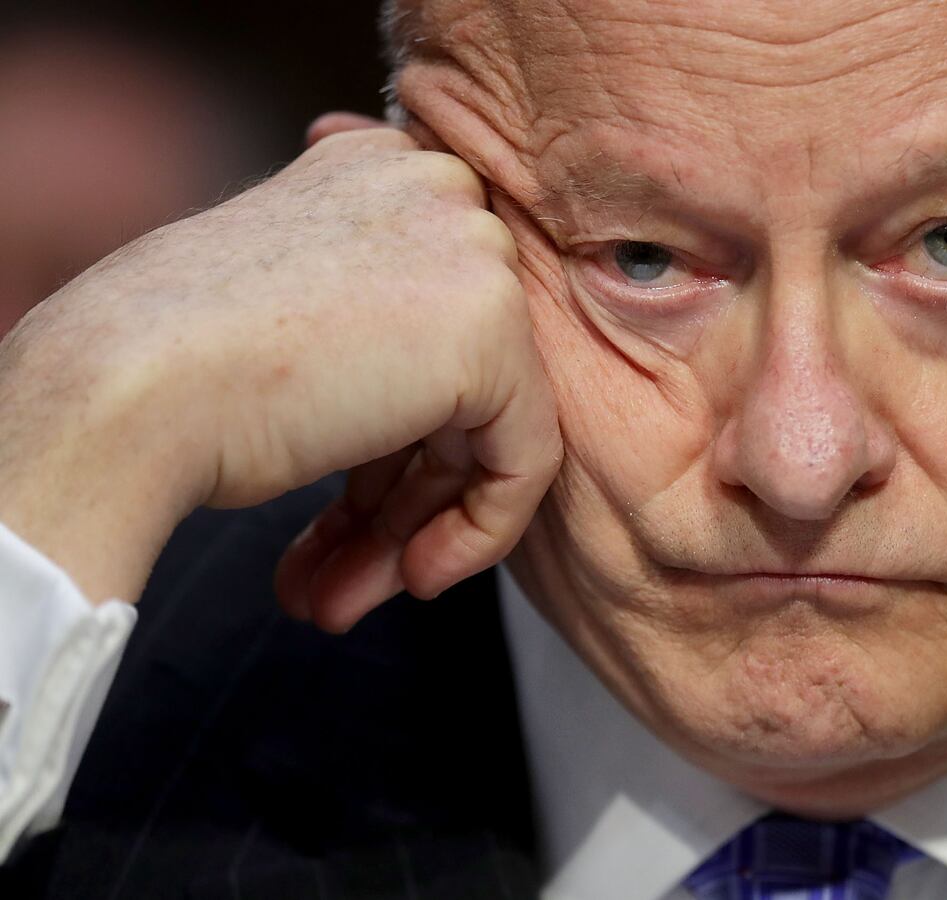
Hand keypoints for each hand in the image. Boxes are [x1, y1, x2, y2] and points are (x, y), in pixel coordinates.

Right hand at [0, 114, 560, 630]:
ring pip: (487, 426)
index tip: (344, 504)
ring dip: (409, 528)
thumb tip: (419, 397)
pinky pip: (524, 459)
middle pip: (461, 376)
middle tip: (343, 572)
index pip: (431, 319)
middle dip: (398, 493)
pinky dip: (475, 533)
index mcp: (382, 167)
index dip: (392, 431)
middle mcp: (441, 192)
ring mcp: (476, 255)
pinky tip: (405, 579)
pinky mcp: (494, 334)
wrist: (126, 389)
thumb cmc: (170, 362)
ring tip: (341, 598)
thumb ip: (372, 325)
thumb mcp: (291, 314)